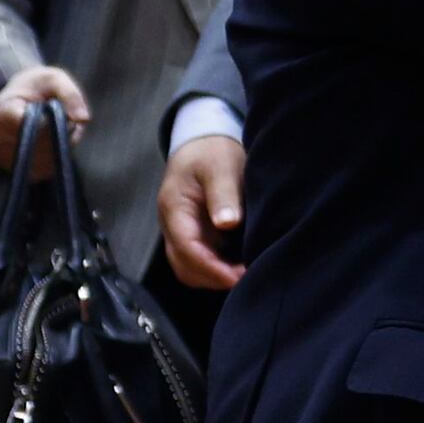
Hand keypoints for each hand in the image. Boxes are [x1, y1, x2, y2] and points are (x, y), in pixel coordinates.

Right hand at [0, 65, 90, 165]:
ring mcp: (1, 156)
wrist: (17, 99)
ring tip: (54, 128)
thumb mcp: (54, 78)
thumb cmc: (36, 86)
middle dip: (61, 134)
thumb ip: (70, 94)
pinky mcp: (11, 169)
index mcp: (0, 112)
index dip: (55, 122)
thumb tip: (83, 119)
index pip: (33, 127)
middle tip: (62, 118)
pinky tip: (50, 141)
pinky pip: (43, 169)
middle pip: (41, 146)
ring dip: (59, 147)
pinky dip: (53, 158)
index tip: (60, 110)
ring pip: (45, 160)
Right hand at [160, 134, 248, 291]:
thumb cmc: (212, 152)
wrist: (204, 143)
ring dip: (216, 277)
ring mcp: (183, 233)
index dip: (212, 267)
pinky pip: (202, 260)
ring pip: (191, 268)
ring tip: (248, 275)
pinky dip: (219, 269)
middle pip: (186, 266)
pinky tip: (242, 267)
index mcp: (174, 209)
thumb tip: (227, 223)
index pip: (187, 248)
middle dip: (214, 278)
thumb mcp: (220, 166)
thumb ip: (223, 193)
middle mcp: (173, 226)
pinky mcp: (196, 235)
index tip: (239, 277)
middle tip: (249, 279)